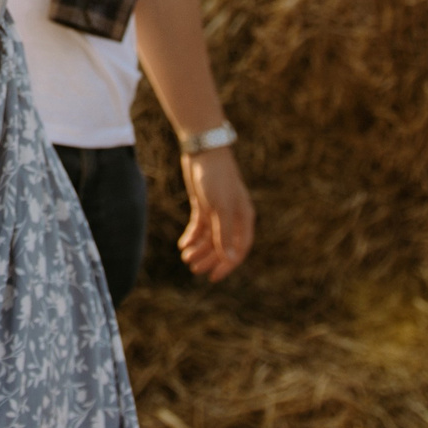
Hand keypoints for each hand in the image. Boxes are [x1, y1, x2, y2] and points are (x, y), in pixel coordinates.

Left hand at [178, 148, 253, 281]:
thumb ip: (224, 234)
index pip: (239, 249)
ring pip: (209, 237)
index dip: (227, 264)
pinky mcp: (204, 204)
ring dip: (198, 248)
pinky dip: (192, 235)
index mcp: (244, 218)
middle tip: (193, 268)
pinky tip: (183, 244)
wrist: (203, 150)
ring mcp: (218, 211)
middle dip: (208, 258)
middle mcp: (233, 216)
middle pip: (222, 245)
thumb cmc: (217, 178)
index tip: (213, 277)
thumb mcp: (221, 208)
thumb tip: (230, 259)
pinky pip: (199, 226)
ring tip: (185, 256)